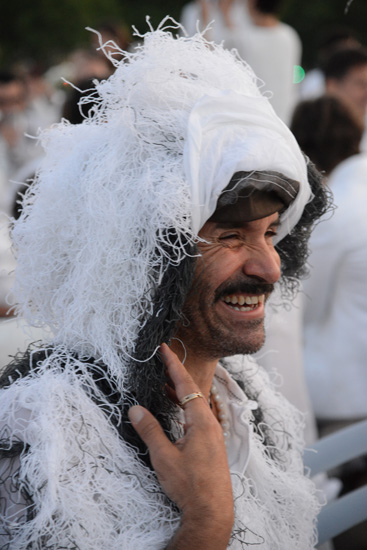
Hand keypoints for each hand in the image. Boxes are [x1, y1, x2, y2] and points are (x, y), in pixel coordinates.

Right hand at [128, 343, 233, 548]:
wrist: (212, 512)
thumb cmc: (190, 486)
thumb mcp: (164, 457)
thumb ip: (150, 431)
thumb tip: (135, 409)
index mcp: (201, 421)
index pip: (186, 384)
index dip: (173, 365)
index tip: (165, 349)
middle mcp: (210, 423)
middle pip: (192, 391)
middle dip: (175, 375)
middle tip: (161, 361)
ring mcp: (212, 434)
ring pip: (194, 405)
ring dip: (178, 393)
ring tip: (162, 384)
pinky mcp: (210, 444)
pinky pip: (196, 417)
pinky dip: (183, 408)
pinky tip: (173, 411)